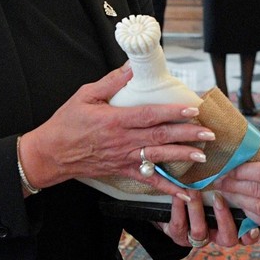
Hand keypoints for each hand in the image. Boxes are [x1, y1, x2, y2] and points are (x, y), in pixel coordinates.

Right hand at [18, 64, 214, 200]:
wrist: (51, 154)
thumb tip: (133, 66)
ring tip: (202, 155)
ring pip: (158, 157)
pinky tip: (184, 192)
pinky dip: (168, 188)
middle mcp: (122, 141)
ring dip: (181, 157)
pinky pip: (148, 180)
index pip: (149, 115)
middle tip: (208, 132)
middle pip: (159, 137)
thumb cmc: (67, 122)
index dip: (172, 112)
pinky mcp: (123, 170)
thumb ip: (112, 81)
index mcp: (115, 120)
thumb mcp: (86, 95)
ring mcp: (123, 158)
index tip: (192, 109)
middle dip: (186, 134)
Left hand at [157, 191, 259, 248]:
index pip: (248, 237)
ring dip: (197, 210)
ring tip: (193, 190)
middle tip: (218, 197)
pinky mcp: (179, 235)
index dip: (251, 235)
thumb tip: (243, 167)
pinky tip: (178, 194)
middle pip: (228, 238)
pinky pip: (179, 224)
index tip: (252, 228)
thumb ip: (234, 187)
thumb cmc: (207, 193)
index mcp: (233, 227)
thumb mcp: (223, 192)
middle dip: (223, 218)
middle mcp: (217, 236)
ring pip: (200, 231)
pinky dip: (178, 208)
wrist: (176, 207)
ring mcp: (198, 238)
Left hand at [216, 143, 259, 242]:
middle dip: (233, 185)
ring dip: (238, 200)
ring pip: (258, 207)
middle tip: (218, 179)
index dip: (241, 170)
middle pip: (257, 190)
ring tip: (225, 192)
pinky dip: (252, 213)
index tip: (227, 167)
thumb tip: (259, 151)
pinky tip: (244, 205)